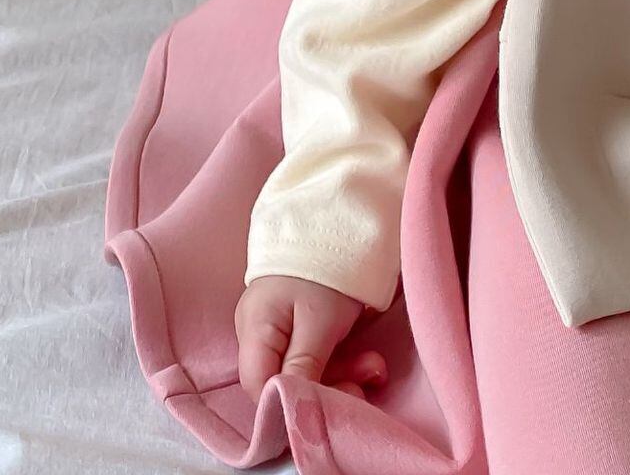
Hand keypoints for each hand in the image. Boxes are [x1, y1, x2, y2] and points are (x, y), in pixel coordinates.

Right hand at [235, 273, 386, 405]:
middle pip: (282, 380)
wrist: (337, 218)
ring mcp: (276, 326)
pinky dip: (341, 360)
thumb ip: (303, 368)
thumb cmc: (324, 269)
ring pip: (303, 370)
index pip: (257, 386)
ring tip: (375, 367)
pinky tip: (368, 359)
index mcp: (254, 328)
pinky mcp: (296, 323)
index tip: (327, 410)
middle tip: (364, 385)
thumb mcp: (320, 321)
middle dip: (326, 388)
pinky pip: (313, 354)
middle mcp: (257, 331)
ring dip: (342, 374)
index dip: (287, 405)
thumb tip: (290, 412)